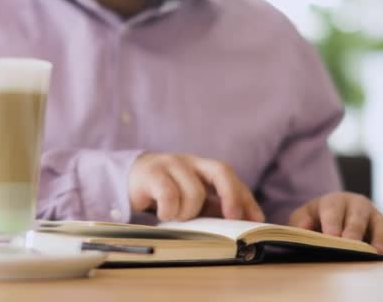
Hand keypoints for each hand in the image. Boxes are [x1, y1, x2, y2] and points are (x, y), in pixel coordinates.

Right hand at [129, 153, 264, 221]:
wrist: (126, 180)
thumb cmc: (163, 191)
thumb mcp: (189, 198)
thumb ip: (211, 206)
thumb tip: (241, 222)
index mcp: (202, 167)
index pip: (230, 177)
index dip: (245, 197)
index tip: (256, 219)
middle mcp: (189, 161)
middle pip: (221, 170)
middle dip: (232, 196)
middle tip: (233, 218)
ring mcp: (170, 164)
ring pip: (194, 192)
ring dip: (188, 212)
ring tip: (176, 217)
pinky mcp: (151, 173)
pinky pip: (170, 196)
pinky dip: (169, 211)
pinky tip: (163, 214)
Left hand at [289, 192, 382, 255]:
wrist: (334, 215)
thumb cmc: (317, 218)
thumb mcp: (304, 216)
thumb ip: (300, 221)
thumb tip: (302, 230)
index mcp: (335, 201)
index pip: (333, 209)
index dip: (332, 222)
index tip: (331, 236)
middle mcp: (358, 206)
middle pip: (358, 215)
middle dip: (355, 230)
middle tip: (352, 245)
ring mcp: (376, 216)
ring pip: (382, 224)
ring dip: (381, 238)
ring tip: (378, 252)